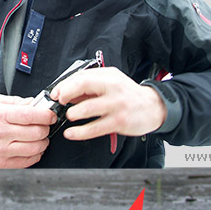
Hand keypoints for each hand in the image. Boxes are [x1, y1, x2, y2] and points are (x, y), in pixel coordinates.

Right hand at [0, 93, 56, 168]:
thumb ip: (15, 101)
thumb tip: (35, 103)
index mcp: (0, 115)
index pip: (32, 115)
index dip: (47, 115)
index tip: (50, 116)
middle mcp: (1, 133)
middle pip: (37, 132)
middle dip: (45, 129)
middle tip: (44, 127)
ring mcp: (1, 151)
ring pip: (35, 148)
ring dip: (43, 143)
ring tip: (39, 138)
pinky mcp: (1, 164)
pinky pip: (27, 161)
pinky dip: (35, 155)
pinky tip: (31, 149)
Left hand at [50, 66, 166, 140]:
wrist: (154, 107)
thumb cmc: (128, 95)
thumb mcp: (111, 83)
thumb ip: (90, 86)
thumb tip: (66, 93)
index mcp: (109, 76)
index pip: (82, 76)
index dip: (65, 85)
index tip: (56, 93)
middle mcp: (113, 87)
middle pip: (83, 85)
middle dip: (66, 94)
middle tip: (60, 102)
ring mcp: (117, 104)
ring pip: (87, 108)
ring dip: (73, 113)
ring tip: (70, 116)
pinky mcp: (119, 121)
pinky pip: (94, 128)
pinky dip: (79, 132)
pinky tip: (71, 133)